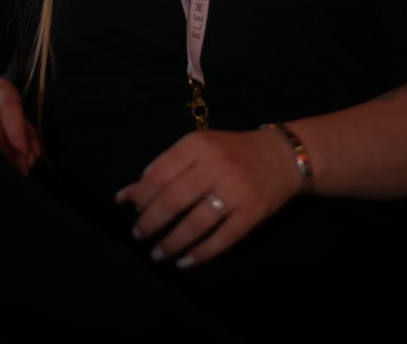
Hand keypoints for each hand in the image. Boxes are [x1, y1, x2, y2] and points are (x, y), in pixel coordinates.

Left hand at [115, 128, 302, 265]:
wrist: (282, 156)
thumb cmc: (232, 152)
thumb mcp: (200, 148)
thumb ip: (165, 168)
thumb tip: (124, 196)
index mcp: (199, 144)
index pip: (158, 173)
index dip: (140, 196)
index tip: (131, 209)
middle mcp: (216, 164)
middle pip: (172, 200)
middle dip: (150, 222)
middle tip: (139, 235)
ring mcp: (236, 190)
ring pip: (194, 224)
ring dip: (170, 243)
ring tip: (157, 253)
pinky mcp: (252, 213)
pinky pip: (221, 239)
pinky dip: (199, 254)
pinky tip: (185, 261)